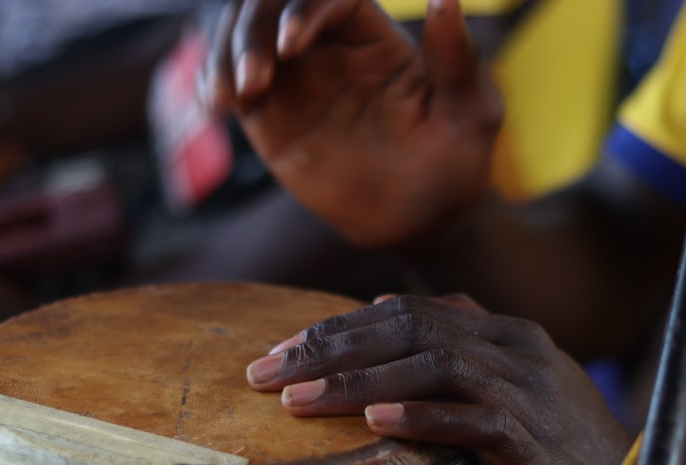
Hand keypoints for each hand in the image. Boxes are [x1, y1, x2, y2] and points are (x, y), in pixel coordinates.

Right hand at [200, 0, 502, 245]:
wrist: (420, 222)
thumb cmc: (455, 162)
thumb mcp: (471, 114)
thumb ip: (457, 60)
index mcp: (375, 33)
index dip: (305, 6)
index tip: (291, 45)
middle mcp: (329, 44)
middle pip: (273, 3)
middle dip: (251, 29)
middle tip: (253, 79)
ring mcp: (296, 78)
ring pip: (241, 35)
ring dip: (225, 54)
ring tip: (230, 98)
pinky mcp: (270, 115)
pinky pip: (231, 86)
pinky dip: (215, 87)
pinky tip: (214, 107)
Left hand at [245, 294, 633, 464]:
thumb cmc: (554, 446)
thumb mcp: (506, 390)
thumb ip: (454, 358)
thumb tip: (381, 327)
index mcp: (505, 331)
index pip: (409, 310)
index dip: (341, 327)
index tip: (285, 350)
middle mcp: (516, 347)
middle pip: (410, 328)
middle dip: (331, 348)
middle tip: (268, 372)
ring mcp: (527, 388)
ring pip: (432, 366)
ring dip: (359, 384)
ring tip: (300, 401)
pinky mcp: (534, 437)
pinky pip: (471, 419)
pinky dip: (420, 419)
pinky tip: (375, 426)